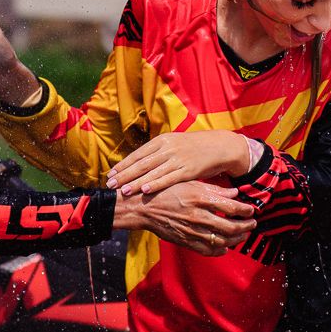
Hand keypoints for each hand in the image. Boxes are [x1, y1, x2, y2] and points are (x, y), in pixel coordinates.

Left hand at [107, 131, 249, 195]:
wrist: (219, 146)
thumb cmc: (194, 148)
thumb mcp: (174, 145)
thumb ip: (158, 153)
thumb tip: (139, 164)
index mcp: (162, 140)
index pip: (138, 154)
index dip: (124, 164)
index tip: (111, 174)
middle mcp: (167, 148)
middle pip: (141, 163)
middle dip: (124, 175)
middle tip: (110, 184)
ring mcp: (177, 159)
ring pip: (152, 172)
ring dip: (136, 182)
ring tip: (123, 191)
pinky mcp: (188, 170)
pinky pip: (168, 178)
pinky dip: (156, 184)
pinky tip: (145, 190)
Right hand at [113, 181, 255, 255]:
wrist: (143, 207)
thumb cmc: (166, 190)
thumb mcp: (190, 183)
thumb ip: (214, 189)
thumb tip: (234, 192)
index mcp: (201, 198)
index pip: (231, 206)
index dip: (245, 210)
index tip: (251, 210)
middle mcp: (198, 215)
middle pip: (230, 226)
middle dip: (245, 226)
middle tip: (252, 224)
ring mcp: (192, 231)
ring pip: (222, 240)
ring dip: (236, 239)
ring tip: (243, 235)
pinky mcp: (185, 241)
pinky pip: (207, 250)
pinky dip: (219, 251)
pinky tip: (225, 248)